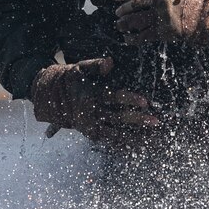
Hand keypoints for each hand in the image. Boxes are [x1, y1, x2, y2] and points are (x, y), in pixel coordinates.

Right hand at [30, 58, 157, 141]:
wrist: (52, 98)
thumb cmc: (73, 79)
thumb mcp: (81, 68)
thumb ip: (96, 64)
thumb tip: (110, 62)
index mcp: (91, 96)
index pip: (114, 97)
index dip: (130, 99)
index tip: (146, 102)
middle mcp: (91, 113)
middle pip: (118, 118)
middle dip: (138, 121)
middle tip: (155, 122)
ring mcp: (90, 126)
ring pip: (115, 135)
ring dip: (133, 137)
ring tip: (150, 140)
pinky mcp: (91, 134)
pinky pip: (109, 141)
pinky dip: (122, 145)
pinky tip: (137, 146)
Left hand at [113, 0, 208, 53]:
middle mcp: (159, 0)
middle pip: (134, 4)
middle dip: (123, 9)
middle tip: (117, 13)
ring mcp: (161, 16)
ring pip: (136, 20)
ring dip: (124, 23)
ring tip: (119, 25)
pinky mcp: (165, 31)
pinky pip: (144, 35)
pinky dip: (133, 38)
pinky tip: (127, 39)